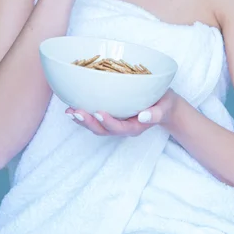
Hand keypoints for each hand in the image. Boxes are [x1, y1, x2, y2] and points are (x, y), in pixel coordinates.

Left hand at [65, 89, 179, 136]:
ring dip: (82, 120)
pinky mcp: (111, 115)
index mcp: (135, 127)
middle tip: (75, 112)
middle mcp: (122, 127)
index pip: (120, 128)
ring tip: (69, 112)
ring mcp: (116, 122)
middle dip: (88, 123)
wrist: (164, 105)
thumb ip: (157, 113)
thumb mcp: (165, 107)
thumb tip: (144, 116)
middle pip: (103, 130)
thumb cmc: (164, 104)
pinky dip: (84, 114)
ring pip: (96, 126)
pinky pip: (95, 118)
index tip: (99, 113)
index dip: (108, 123)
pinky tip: (72, 106)